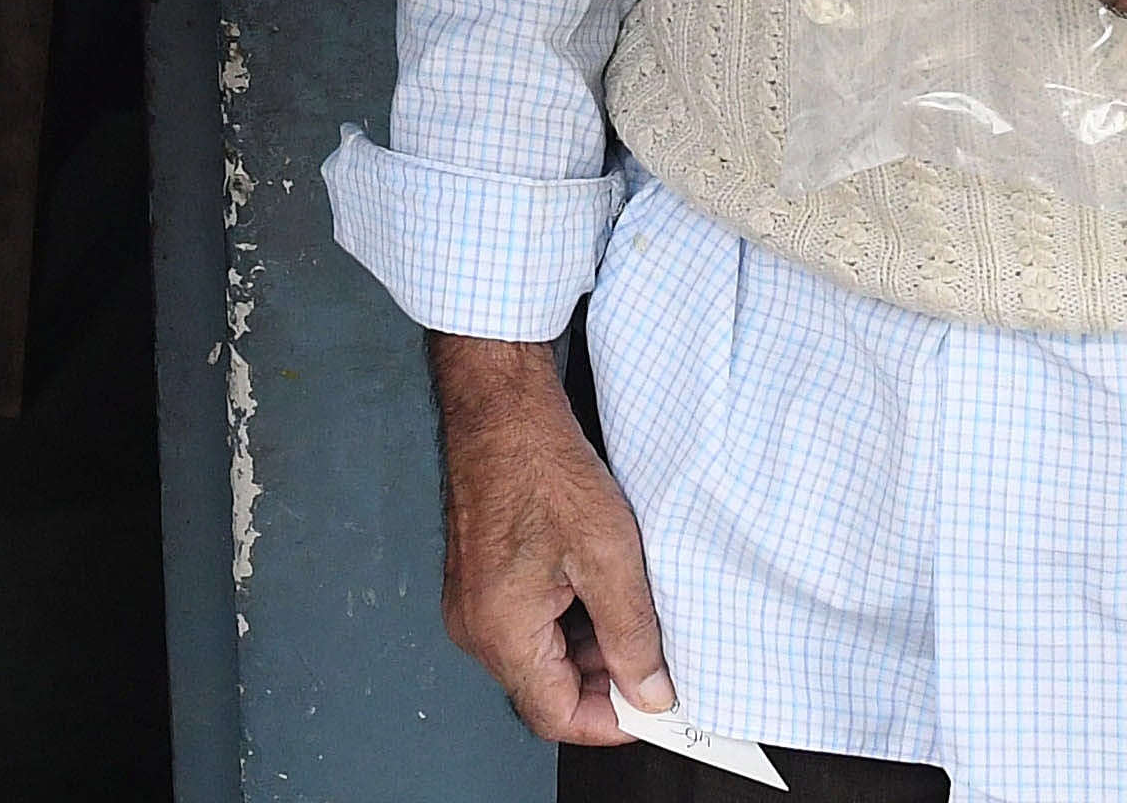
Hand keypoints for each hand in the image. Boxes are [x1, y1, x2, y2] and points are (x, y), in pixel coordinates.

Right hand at [427, 333, 670, 745]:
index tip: (652, 705)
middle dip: (604, 680)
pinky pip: (526, 623)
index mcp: (501, 630)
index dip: (611, 721)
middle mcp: (476, 626)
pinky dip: (566, 618)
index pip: (557, 717)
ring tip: (629, 605)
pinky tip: (597, 583)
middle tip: (654, 651)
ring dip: (587, 646)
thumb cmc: (540, 463)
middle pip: (546, 688)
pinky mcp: (477, 579)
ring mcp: (472, 602)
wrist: (499, 405)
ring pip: (539, 656)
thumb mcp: (609, 554)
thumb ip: (632, 635)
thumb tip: (649, 692)